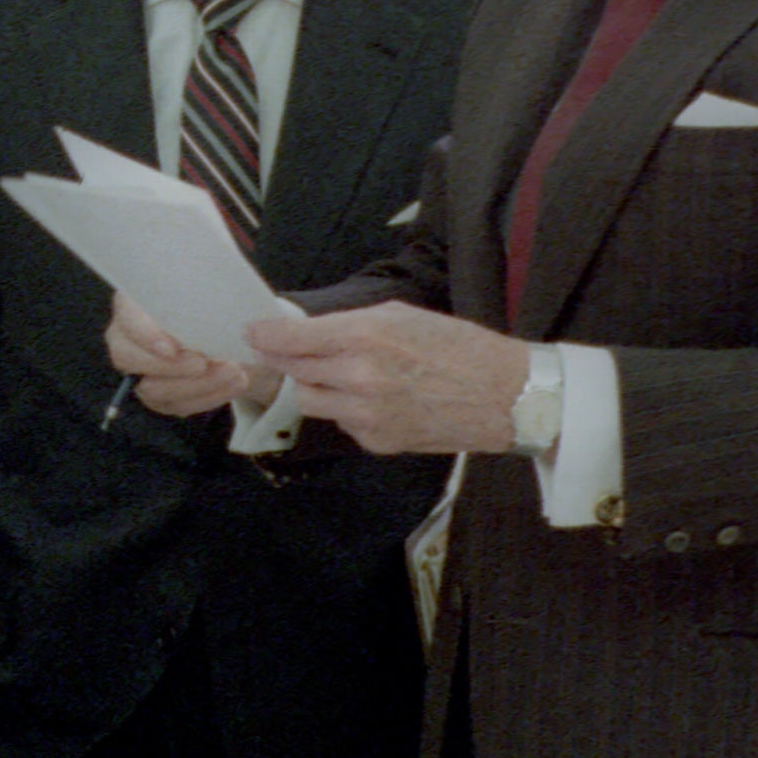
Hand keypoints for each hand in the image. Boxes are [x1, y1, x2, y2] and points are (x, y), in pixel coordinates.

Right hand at [106, 290, 269, 417]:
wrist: (238, 334)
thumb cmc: (224, 306)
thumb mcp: (231, 297)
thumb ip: (232, 310)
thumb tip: (245, 329)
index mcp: (138, 301)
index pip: (127, 318)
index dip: (145, 335)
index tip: (172, 349)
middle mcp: (130, 336)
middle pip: (126, 357)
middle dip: (169, 366)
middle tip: (204, 363)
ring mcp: (142, 369)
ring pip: (152, 389)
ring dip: (196, 385)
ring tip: (232, 372)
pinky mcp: (160, 395)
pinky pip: (177, 405)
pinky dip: (208, 397)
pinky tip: (233, 383)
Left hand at [238, 302, 531, 455]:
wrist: (505, 397)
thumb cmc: (459, 346)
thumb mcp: (403, 315)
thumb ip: (350, 323)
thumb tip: (308, 329)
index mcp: (365, 337)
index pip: (292, 340)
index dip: (265, 335)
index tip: (252, 332)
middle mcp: (359, 378)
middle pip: (294, 372)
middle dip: (288, 360)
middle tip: (289, 351)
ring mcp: (365, 415)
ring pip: (311, 401)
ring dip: (316, 386)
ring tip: (342, 374)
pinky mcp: (376, 442)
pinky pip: (342, 423)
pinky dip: (348, 410)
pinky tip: (377, 399)